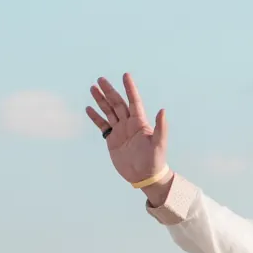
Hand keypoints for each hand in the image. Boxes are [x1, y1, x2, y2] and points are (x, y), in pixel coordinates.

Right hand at [85, 73, 170, 190]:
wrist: (145, 176)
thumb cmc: (155, 160)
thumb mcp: (159, 144)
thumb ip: (161, 127)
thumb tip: (163, 110)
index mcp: (140, 123)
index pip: (134, 101)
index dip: (130, 89)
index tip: (126, 75)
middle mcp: (129, 124)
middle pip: (118, 104)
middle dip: (109, 91)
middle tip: (100, 79)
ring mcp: (120, 131)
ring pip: (108, 112)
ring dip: (101, 100)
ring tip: (93, 88)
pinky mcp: (112, 140)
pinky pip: (102, 125)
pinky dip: (96, 117)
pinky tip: (89, 108)